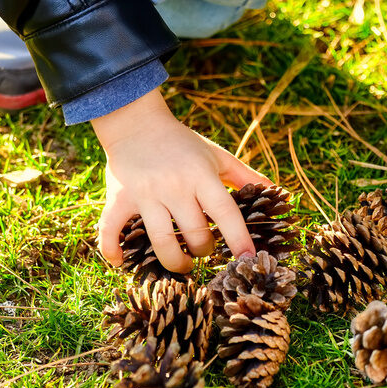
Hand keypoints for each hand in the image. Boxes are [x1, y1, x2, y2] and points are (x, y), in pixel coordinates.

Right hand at [92, 89, 271, 272]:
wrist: (136, 123)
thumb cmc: (183, 144)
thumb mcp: (216, 156)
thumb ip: (245, 176)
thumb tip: (276, 190)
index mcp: (201, 176)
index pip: (225, 212)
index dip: (238, 238)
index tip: (248, 258)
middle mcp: (174, 186)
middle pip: (195, 234)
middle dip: (205, 251)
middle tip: (205, 251)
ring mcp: (145, 194)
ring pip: (162, 241)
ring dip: (175, 262)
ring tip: (182, 264)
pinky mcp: (118, 198)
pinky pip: (111, 230)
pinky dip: (113, 251)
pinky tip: (121, 262)